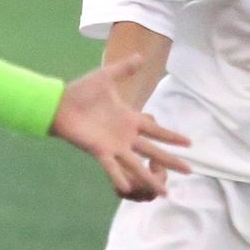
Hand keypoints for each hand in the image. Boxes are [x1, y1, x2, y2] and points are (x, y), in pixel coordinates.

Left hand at [53, 54, 190, 199]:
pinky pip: (112, 167)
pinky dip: (119, 177)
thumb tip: (141, 57)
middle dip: (171, 160)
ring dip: (150, 178)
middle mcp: (125, 136)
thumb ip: (125, 68)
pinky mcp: (99, 151)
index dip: (172, 136)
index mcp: (130, 119)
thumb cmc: (81, 91)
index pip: (157, 130)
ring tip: (164, 192)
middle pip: (154, 150)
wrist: (59, 103)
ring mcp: (114, 145)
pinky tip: (129, 189)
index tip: (189, 143)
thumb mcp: (106, 77)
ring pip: (137, 164)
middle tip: (190, 171)